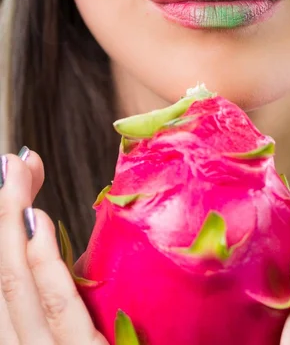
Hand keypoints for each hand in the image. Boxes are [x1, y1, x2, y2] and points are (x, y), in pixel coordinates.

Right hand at [0, 148, 108, 343]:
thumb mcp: (81, 335)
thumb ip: (67, 311)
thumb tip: (62, 254)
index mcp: (29, 339)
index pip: (6, 284)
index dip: (4, 232)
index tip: (16, 185)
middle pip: (4, 278)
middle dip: (1, 215)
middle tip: (11, 163)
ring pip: (16, 288)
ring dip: (10, 225)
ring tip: (14, 176)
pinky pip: (58, 312)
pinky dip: (42, 268)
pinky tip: (36, 226)